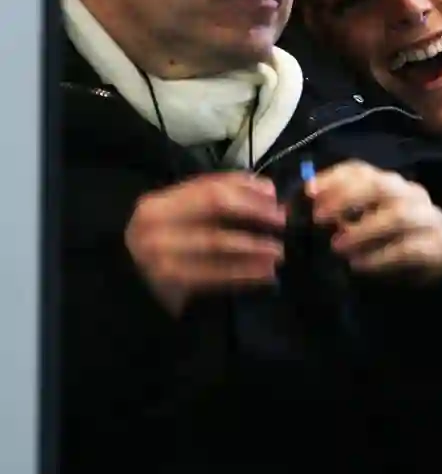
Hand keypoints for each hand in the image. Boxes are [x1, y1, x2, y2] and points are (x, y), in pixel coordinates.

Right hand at [125, 172, 284, 315]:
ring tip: (280, 252)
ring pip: (217, 243)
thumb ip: (218, 196)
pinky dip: (244, 274)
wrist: (126, 285)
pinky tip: (266, 275)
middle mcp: (155, 225)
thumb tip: (267, 189)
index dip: (246, 190)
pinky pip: (215, 276)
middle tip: (284, 223)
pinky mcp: (171, 285)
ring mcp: (160, 256)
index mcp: (159, 202)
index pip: (211, 187)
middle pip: (215, 209)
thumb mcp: (180, 214)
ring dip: (254, 247)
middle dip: (254, 213)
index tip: (276, 196)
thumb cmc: (162, 244)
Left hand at [306, 161, 441, 282]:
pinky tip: (359, 265)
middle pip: (379, 186)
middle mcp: (409, 193)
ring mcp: (428, 218)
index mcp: (386, 182)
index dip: (333, 178)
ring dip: (363, 230)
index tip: (309, 192)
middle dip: (346, 199)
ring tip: (337, 247)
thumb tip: (294, 209)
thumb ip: (332, 213)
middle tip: (319, 218)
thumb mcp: (356, 224)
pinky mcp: (437, 247)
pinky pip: (410, 248)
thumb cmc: (383, 243)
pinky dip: (381, 256)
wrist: (426, 269)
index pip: (359, 170)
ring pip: (398, 215)